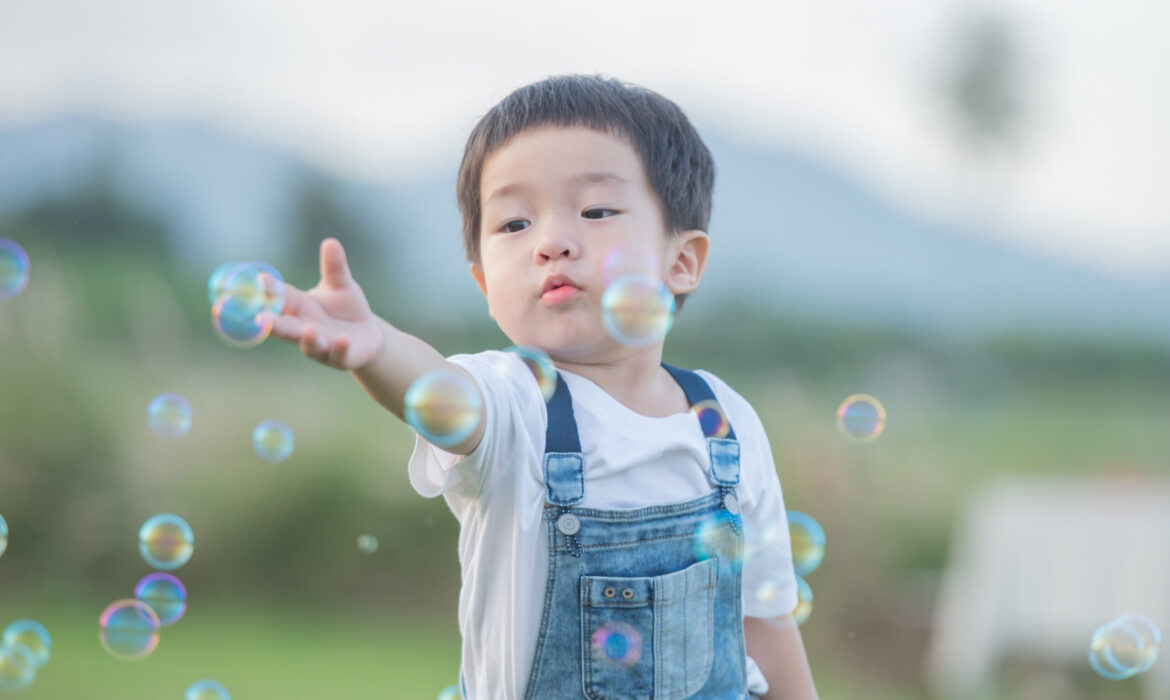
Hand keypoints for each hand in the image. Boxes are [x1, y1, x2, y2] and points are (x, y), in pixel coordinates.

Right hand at [263, 238, 384, 369]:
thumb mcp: (341, 285)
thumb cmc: (346, 309)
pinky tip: (342, 339)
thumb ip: (334, 267)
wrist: (368, 335)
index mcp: (299, 308)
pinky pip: (339, 354)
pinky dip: (339, 348)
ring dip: (308, 338)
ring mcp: (322, 346)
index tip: (257, 280)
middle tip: (259, 319)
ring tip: (309, 329)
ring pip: (310, 344)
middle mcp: (304, 329)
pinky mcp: (343, 357)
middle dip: (272, 324)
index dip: (267, 291)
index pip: (279, 298)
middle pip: (285, 327)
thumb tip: (331, 242)